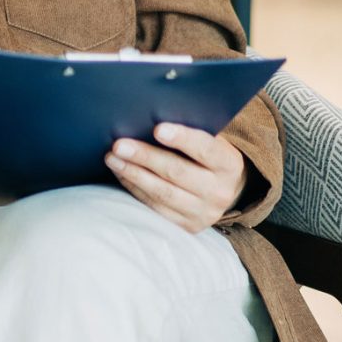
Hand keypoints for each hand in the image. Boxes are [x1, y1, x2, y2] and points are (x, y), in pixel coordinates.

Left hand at [105, 122, 246, 233]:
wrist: (220, 189)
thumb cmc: (204, 155)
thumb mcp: (208, 140)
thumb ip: (188, 129)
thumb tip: (149, 115)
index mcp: (229, 164)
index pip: (206, 149)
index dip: (182, 138)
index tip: (157, 128)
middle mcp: (220, 191)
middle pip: (178, 172)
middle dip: (145, 157)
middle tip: (119, 145)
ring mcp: (204, 212)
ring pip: (163, 192)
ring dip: (132, 173)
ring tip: (112, 158)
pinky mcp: (187, 225)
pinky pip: (155, 206)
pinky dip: (134, 188)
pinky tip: (121, 173)